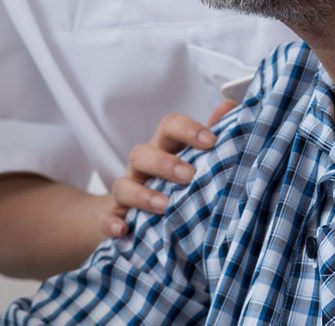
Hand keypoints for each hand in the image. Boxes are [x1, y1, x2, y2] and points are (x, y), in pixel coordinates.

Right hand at [99, 109, 225, 237]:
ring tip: (164, 206)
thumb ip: (211, 135)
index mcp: (163, 147)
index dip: (188, 130)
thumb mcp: (194, 157)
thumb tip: (228, 106)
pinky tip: (124, 229)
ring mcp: (126, 192)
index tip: (211, 141)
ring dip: (142, 194)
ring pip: (122, 185)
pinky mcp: (114, 217)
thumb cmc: (175, 180)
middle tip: (190, 176)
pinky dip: (111, 222)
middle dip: (165, 163)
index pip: (169, 126)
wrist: (138, 215)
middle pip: (141, 153)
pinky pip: (105, 218)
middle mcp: (142, 167)